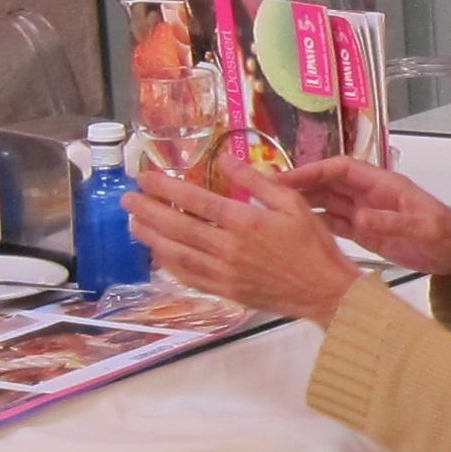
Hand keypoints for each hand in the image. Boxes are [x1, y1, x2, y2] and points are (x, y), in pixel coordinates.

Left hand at [127, 169, 360, 327]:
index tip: (146, 177)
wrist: (324, 291)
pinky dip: (168, 265)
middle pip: (176, 227)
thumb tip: (226, 159)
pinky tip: (158, 254)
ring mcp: (223, 273)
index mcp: (245, 222)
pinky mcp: (225, 291)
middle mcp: (228, 248)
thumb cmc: (312, 246)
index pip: (195, 201)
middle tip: (127, 199)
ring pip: (175, 254)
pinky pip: (188, 277)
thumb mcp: (292, 203)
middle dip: (147, 211)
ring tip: (133, 224)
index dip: (166, 188)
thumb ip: (257, 181)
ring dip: (150, 238)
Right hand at [282, 157, 450, 283]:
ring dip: (301, 204)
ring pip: (326, 202)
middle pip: (326, 184)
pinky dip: (314, 223)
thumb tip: (360, 218)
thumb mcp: (423, 228)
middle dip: (297, 185)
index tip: (285, 179)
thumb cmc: (448, 235)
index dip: (312, 171)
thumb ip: (393, 222)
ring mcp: (365, 212)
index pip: (339, 169)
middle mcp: (368, 194)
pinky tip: (293, 229)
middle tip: (264, 194)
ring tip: (270, 210)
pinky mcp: (364, 232)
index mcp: (382, 184)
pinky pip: (333, 223)